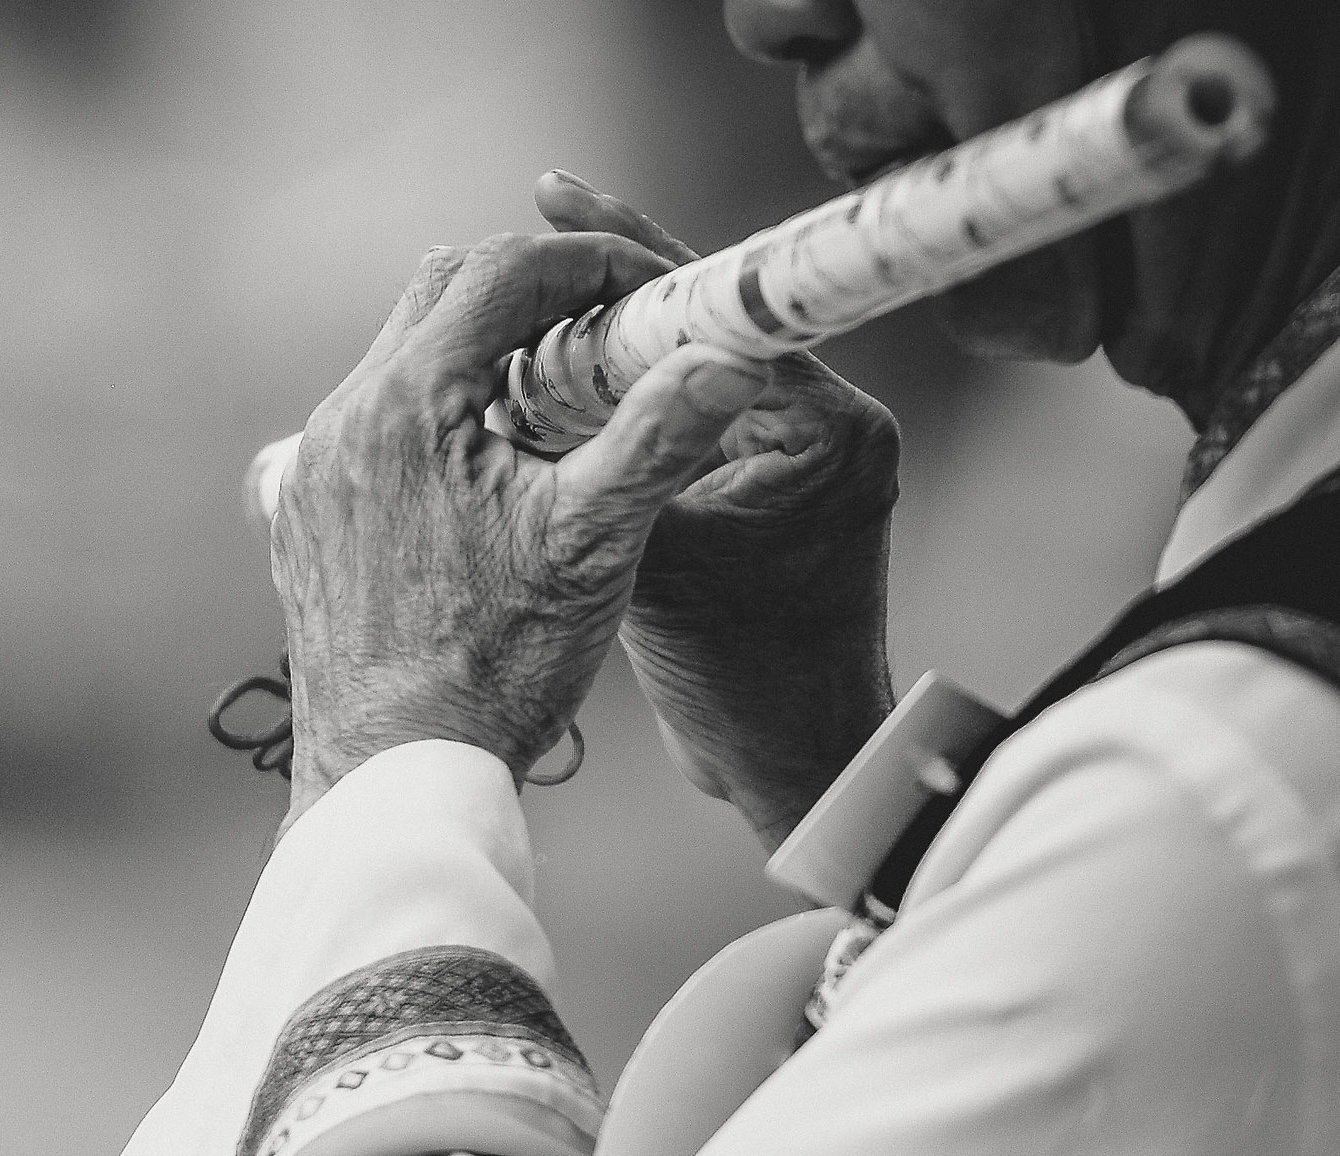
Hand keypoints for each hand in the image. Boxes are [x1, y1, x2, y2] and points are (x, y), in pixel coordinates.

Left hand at [273, 230, 777, 831]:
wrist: (395, 772)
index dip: (591, 267)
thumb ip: (659, 436)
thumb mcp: (595, 544)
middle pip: (443, 293)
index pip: (505, 271)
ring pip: (402, 358)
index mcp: (408, 401)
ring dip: (481, 355)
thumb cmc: (498, 666)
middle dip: (533, 296)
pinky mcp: (302, 513)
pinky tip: (489, 468)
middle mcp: (343, 418)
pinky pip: (370, 423)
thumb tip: (733, 357)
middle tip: (609, 336)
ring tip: (559, 402)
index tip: (650, 299)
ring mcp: (311, 467)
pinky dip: (434, 415)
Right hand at [534, 173, 898, 852]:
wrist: (790, 768)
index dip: (622, 256)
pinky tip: (538, 393)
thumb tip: (520, 369)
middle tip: (519, 249)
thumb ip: (608, 461)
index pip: (715, 308)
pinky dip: (613, 408)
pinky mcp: (769, 488)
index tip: (552, 200)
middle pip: (697, 327)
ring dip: (600, 352)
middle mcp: (829, 425)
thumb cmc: (738, 687)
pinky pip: (677, 420)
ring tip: (512, 321)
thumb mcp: (651, 567)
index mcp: (826, 429)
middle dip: (600, 297)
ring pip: (681, 372)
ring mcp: (799, 457)